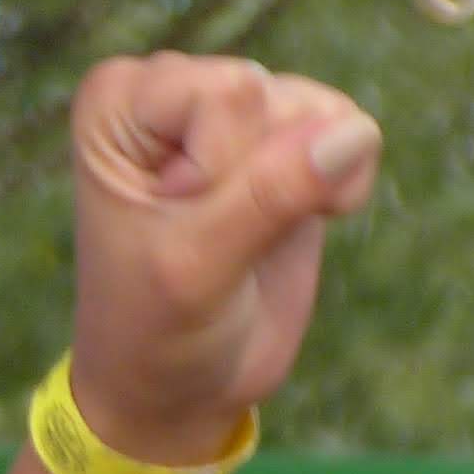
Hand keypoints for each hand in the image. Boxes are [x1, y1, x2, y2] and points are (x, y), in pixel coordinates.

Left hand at [64, 52, 381, 462]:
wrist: (178, 383)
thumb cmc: (156, 325)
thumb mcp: (196, 265)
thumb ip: (268, 195)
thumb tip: (355, 130)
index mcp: (118, 101)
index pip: (223, 92)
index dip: (218, 170)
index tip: (176, 222)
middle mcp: (171, 90)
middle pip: (271, 93)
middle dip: (262, 175)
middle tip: (217, 232)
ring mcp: (234, 114)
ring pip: (318, 108)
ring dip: (307, 181)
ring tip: (256, 232)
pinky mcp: (291, 145)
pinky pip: (352, 129)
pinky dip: (344, 182)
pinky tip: (308, 220)